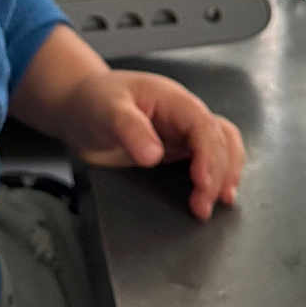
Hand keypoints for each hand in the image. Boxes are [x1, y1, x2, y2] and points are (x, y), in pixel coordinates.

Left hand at [60, 67, 244, 219]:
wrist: (80, 108)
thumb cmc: (95, 100)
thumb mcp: (108, 110)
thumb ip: (130, 129)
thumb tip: (153, 155)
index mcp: (174, 100)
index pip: (204, 127)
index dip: (209, 156)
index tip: (202, 183)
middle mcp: (184, 117)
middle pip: (220, 141)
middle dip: (218, 174)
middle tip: (203, 206)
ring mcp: (183, 135)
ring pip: (222, 149)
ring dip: (225, 174)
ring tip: (219, 202)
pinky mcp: (177, 152)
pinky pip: (206, 162)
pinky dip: (215, 177)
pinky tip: (210, 196)